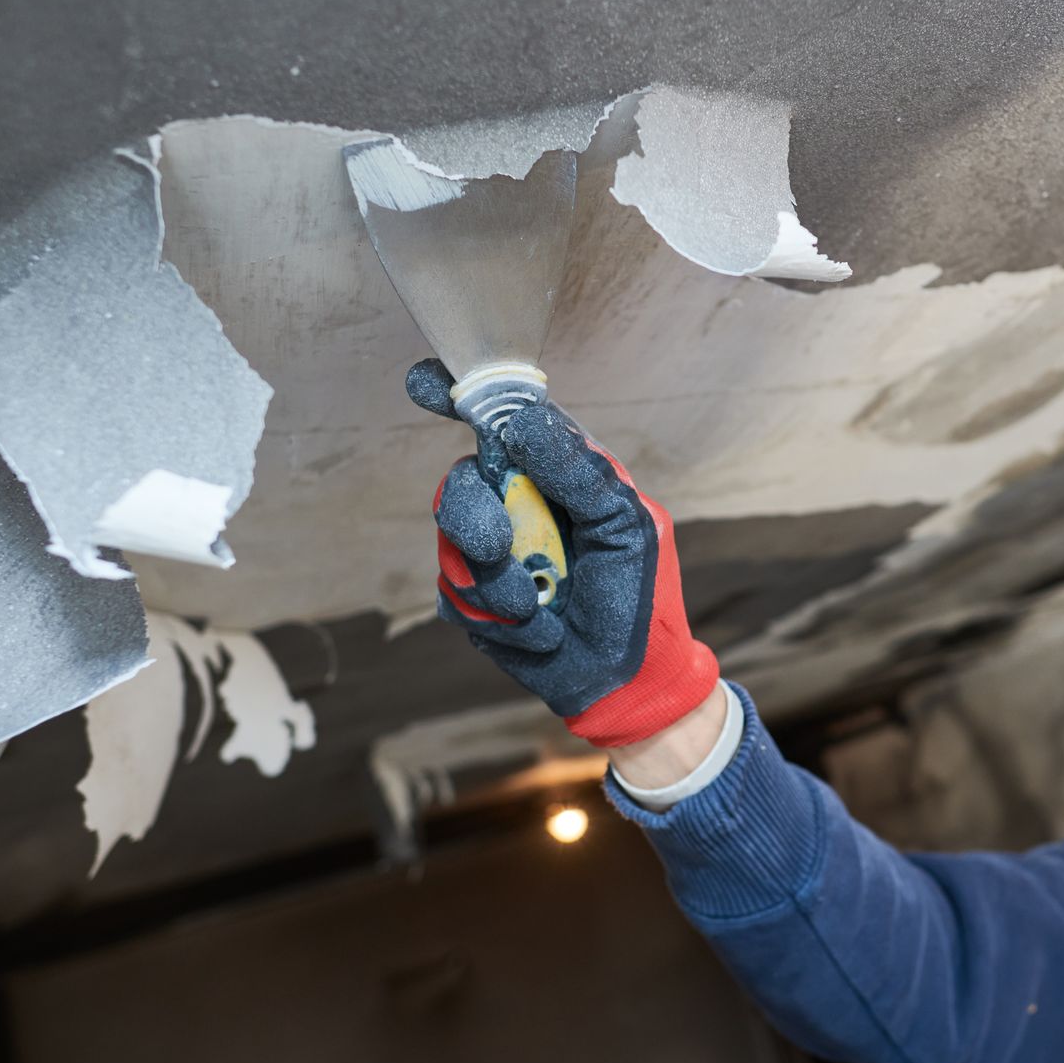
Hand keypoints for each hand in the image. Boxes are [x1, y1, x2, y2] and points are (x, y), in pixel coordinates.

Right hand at [410, 359, 718, 747]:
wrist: (628, 679)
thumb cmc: (639, 595)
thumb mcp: (625, 523)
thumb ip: (578, 470)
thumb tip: (520, 420)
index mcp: (557, 475)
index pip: (505, 423)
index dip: (462, 398)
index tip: (424, 383)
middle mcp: (519, 505)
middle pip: (462, 481)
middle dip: (473, 516)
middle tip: (498, 547)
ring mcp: (491, 553)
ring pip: (452, 542)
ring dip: (499, 582)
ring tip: (541, 605)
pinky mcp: (473, 601)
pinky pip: (455, 593)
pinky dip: (499, 616)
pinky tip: (538, 629)